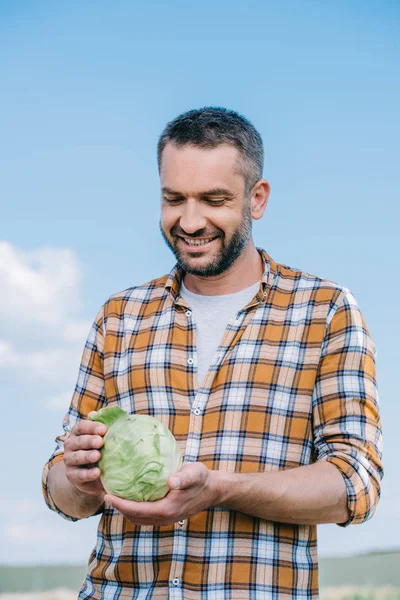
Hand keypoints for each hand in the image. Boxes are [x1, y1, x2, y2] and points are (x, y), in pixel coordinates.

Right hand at [63, 417, 106, 497]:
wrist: (92, 474)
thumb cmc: (100, 449)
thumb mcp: (103, 438)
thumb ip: (105, 426)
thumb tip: (112, 410)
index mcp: (78, 432)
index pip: (82, 426)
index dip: (92, 427)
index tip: (104, 429)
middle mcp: (70, 444)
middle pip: (79, 441)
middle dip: (89, 441)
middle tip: (100, 442)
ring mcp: (69, 460)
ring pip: (76, 457)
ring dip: (87, 456)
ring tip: (97, 456)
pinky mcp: (71, 475)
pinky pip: (78, 474)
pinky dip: (88, 474)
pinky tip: (97, 472)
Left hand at [105, 462, 219, 525]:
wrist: (213, 490)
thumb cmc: (202, 479)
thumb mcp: (194, 474)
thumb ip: (183, 478)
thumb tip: (172, 481)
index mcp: (167, 510)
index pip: (137, 510)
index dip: (121, 504)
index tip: (108, 495)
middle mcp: (164, 518)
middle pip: (134, 517)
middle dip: (118, 508)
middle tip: (105, 494)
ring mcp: (165, 519)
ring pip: (139, 518)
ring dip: (125, 510)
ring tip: (113, 497)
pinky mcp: (166, 515)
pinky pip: (145, 516)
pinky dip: (134, 509)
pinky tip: (130, 497)